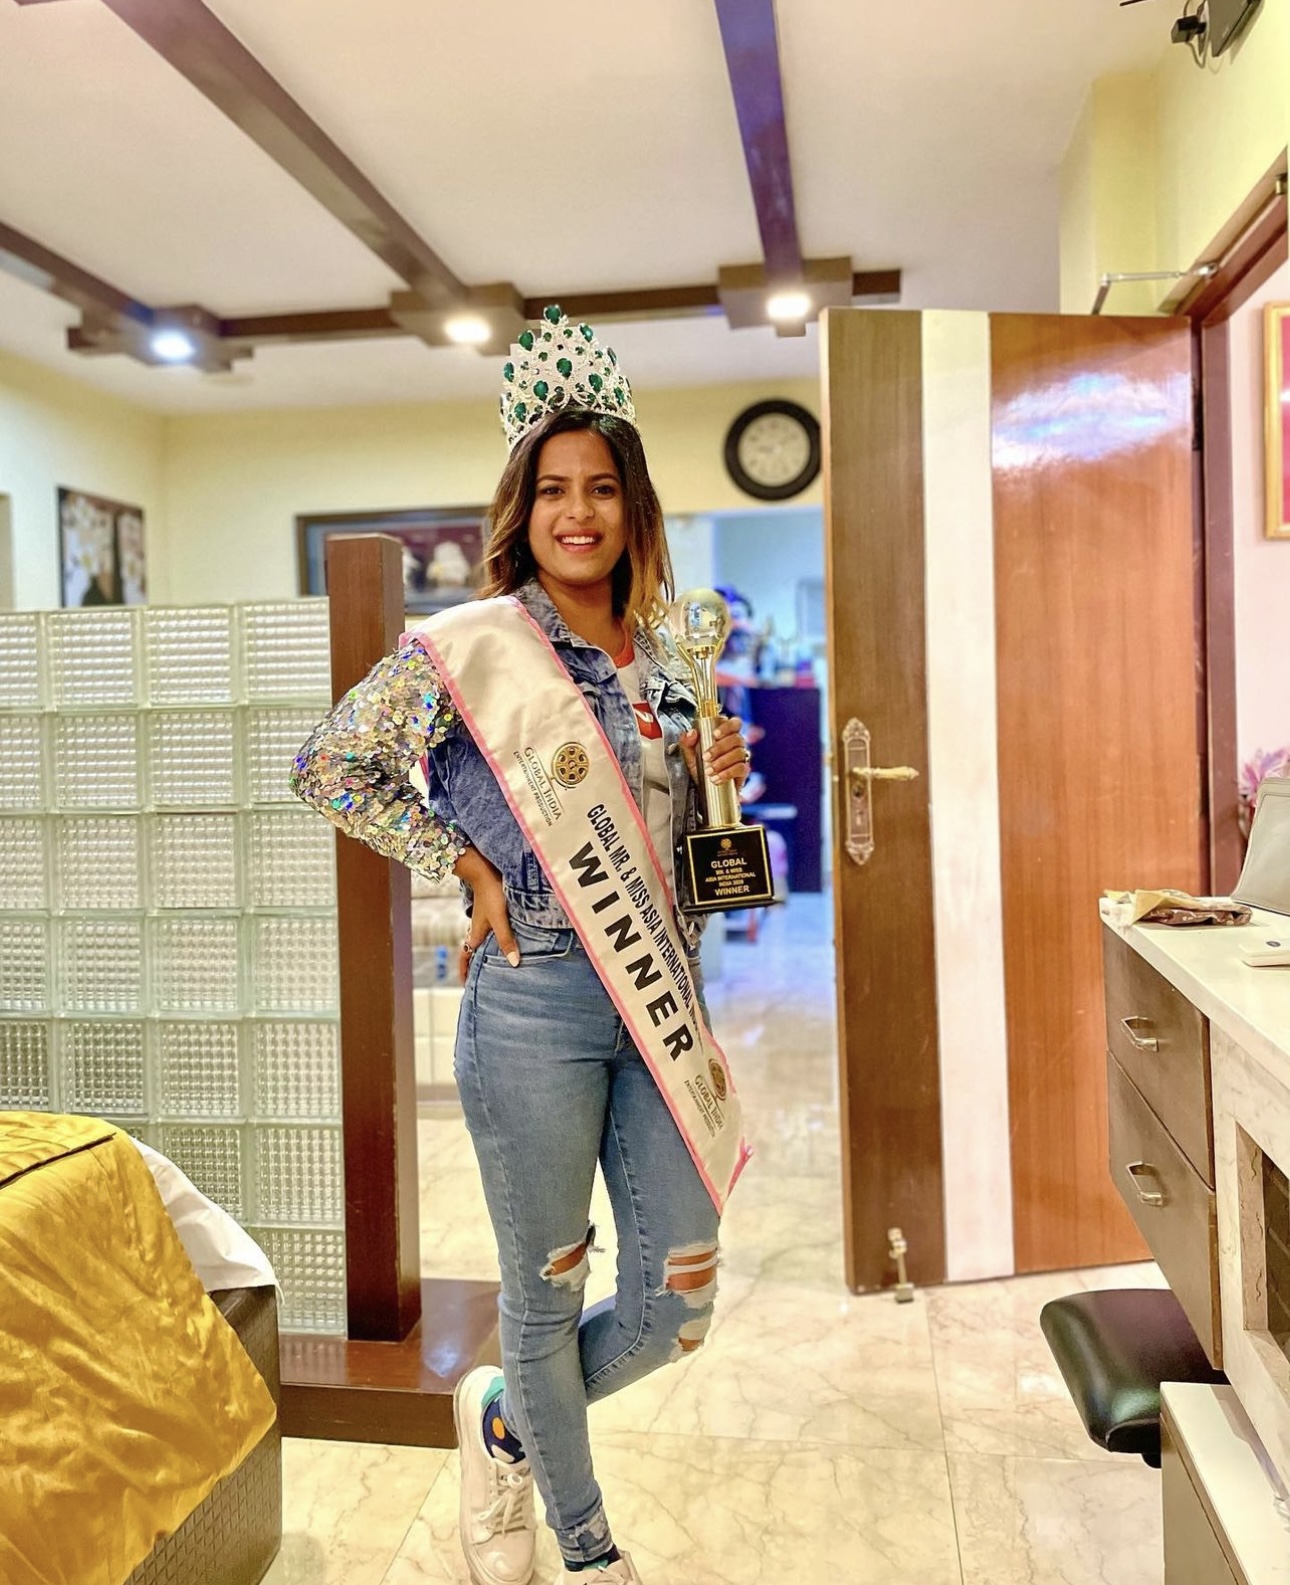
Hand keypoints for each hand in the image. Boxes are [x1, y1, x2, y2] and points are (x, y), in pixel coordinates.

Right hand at [453, 848, 519, 981]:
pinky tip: (501, 941)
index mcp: (474, 935)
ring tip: (490, 965)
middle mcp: (475, 930)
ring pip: (478, 943)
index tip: (466, 987)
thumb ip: (506, 940)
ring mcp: (481, 922)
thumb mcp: (500, 919)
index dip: (465, 973)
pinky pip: (487, 933)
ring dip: (481, 954)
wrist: (484, 870)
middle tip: (479, 981)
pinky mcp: (489, 913)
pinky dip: (490, 942)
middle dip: (473, 967)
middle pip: (470, 953)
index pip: (465, 958)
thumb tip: (514, 962)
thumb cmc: (491, 894)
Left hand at [681, 717, 751, 789]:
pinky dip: (728, 773)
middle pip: (736, 738)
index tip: (715, 735)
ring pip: (739, 753)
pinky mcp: (743, 771)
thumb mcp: (689, 753)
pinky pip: (741, 768)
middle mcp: (736, 743)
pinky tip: (716, 778)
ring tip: (708, 771)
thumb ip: (687, 741)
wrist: (703, 787)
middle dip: (720, 748)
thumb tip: (692, 732)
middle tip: (705, 757)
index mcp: (726, 734)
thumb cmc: (699, 765)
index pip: (734, 723)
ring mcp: (741, 756)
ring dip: (722, 762)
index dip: (727, 726)